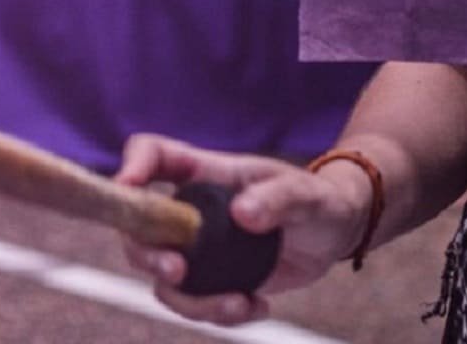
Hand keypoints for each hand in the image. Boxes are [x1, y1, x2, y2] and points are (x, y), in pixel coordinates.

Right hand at [115, 134, 371, 325]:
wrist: (336, 230)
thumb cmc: (317, 197)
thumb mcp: (306, 193)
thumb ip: (278, 198)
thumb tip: (242, 214)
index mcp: (208, 172)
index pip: (155, 154)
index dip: (133, 164)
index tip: (129, 187)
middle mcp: (193, 209)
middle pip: (140, 226)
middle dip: (146, 253)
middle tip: (176, 271)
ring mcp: (200, 247)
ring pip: (162, 276)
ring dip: (187, 299)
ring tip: (237, 304)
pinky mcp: (214, 279)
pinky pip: (195, 303)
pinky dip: (219, 313)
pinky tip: (257, 306)